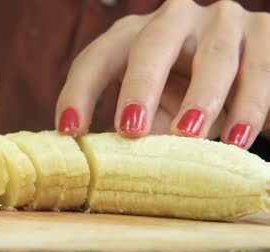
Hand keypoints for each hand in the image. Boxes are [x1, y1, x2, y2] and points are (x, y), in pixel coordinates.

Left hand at [57, 0, 269, 148]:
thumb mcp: (156, 105)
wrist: (245, 68)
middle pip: (153, 42)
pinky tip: (238, 140)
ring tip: (189, 136)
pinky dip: (249, 108)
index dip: (79, 92)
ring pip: (215, 55)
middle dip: (141, 85)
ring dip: (202, 99)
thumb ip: (138, 125)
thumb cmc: (186, 90)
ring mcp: (222, 21)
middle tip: (131, 129)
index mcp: (135, 35)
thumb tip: (112, 164)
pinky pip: (260, 69)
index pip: (98, 58)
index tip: (69, 131)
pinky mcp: (264, 33)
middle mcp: (175, 19)